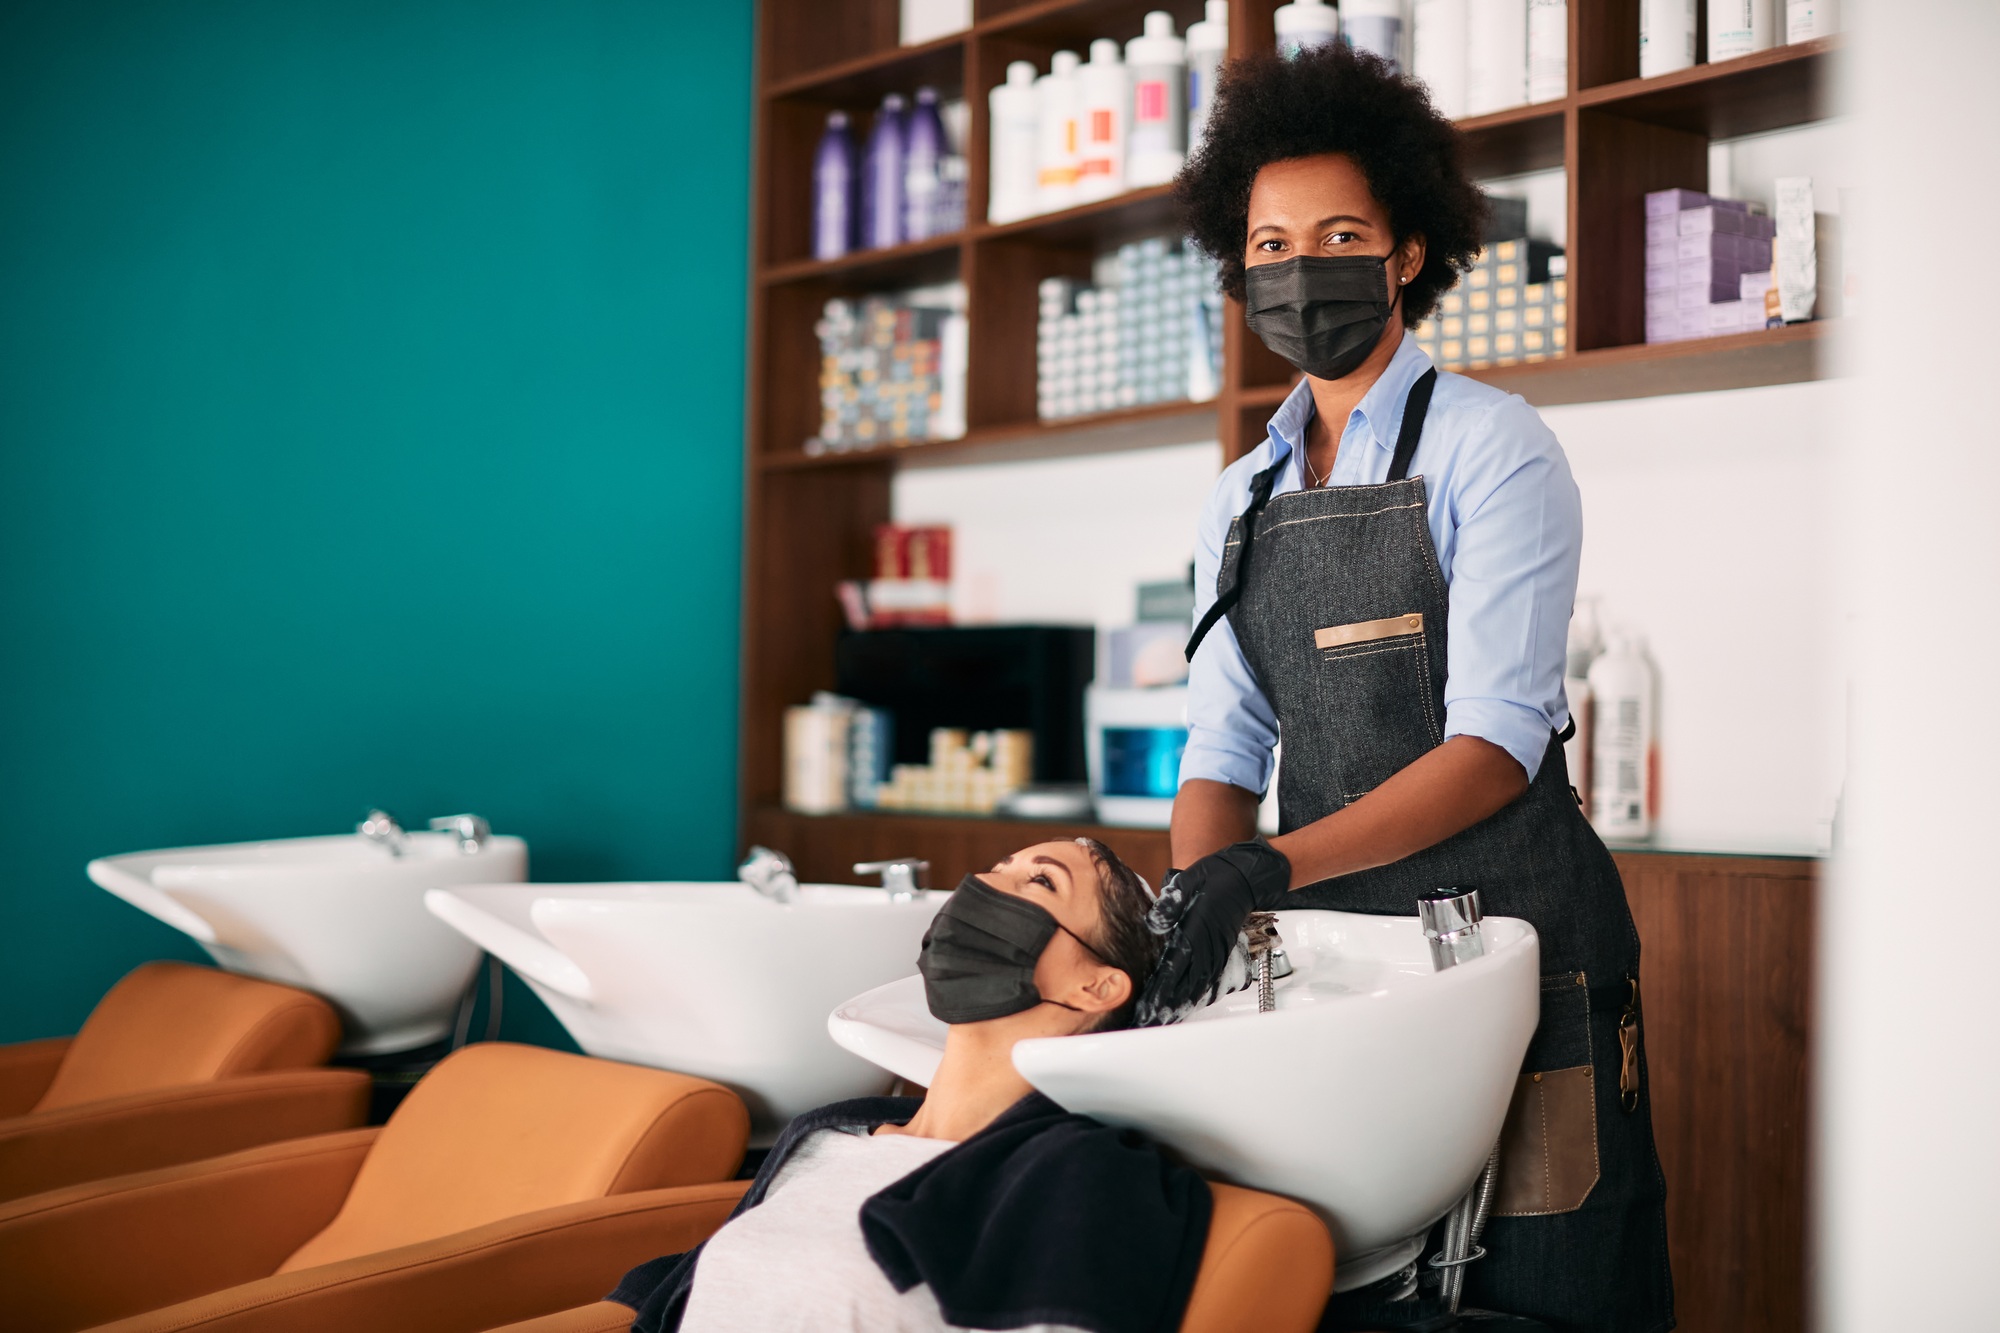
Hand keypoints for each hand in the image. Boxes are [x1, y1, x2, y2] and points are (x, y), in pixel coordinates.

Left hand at [1131, 841, 1290, 1027]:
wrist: (1243, 876)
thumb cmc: (1212, 877)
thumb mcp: (1186, 883)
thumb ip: (1169, 905)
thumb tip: (1153, 923)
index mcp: (1195, 930)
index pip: (1174, 967)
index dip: (1160, 989)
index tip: (1147, 1005)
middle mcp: (1208, 946)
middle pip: (1186, 985)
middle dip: (1168, 1005)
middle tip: (1150, 1021)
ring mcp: (1218, 951)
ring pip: (1200, 986)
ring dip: (1183, 1004)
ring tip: (1166, 1019)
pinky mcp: (1222, 952)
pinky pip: (1211, 979)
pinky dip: (1199, 995)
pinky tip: (1189, 1003)